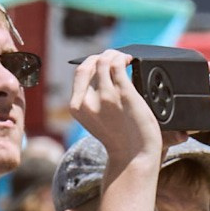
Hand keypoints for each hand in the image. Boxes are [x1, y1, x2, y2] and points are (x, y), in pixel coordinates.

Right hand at [69, 50, 161, 167]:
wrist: (133, 156)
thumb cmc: (119, 141)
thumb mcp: (94, 121)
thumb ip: (92, 103)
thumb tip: (102, 79)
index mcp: (76, 107)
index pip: (79, 74)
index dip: (91, 62)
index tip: (103, 61)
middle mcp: (86, 100)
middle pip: (89, 64)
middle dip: (102, 55)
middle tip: (116, 56)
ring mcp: (105, 96)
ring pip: (104, 61)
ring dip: (115, 54)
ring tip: (125, 57)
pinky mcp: (123, 94)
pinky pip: (119, 66)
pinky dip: (124, 58)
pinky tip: (132, 60)